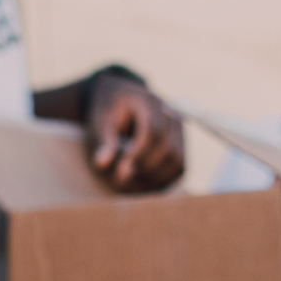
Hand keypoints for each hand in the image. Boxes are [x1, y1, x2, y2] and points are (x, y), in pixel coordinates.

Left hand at [87, 74, 183, 192]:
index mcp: (149, 102)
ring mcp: (180, 130)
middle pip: (169, 151)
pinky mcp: (181, 144)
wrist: (120, 98)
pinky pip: (179, 169)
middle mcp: (171, 114)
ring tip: (130, 182)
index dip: (138, 156)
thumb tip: (103, 164)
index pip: (153, 132)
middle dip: (145, 170)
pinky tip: (140, 183)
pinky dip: (162, 180)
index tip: (119, 171)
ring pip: (178, 163)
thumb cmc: (108, 110)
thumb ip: (103, 141)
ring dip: (154, 179)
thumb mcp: (99, 120)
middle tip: (120, 178)